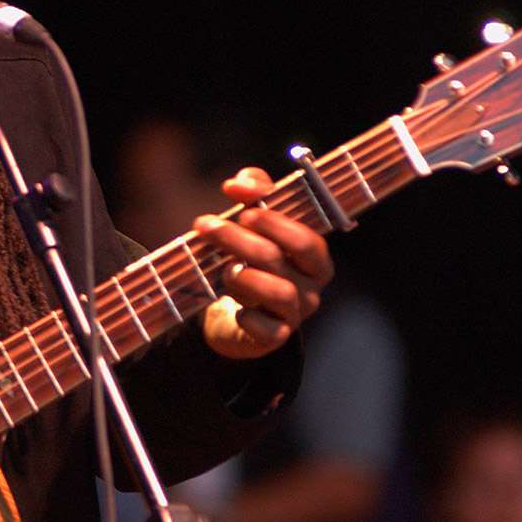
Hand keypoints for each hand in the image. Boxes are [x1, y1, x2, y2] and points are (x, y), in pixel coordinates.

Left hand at [198, 166, 332, 359]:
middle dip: (240, 240)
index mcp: (314, 258)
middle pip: (280, 259)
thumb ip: (254, 192)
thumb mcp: (257, 219)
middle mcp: (311, 286)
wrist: (239, 312)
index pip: (306, 239)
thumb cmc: (253, 257)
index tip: (242, 211)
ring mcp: (295, 313)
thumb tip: (238, 184)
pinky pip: (267, 329)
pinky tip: (232, 305)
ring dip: (244, 276)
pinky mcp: (275, 337)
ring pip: (278, 293)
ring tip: (225, 269)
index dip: (275, 222)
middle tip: (207, 226)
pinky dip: (247, 316)